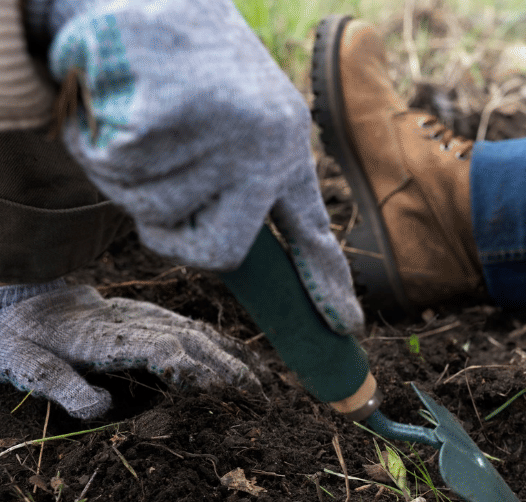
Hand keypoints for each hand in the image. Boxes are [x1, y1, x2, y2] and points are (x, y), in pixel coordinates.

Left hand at [0, 284, 258, 419]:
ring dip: (236, 362)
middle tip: (257, 404)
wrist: (27, 298)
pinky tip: (251, 365)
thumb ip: (58, 384)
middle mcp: (137, 322)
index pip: (163, 350)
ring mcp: (150, 316)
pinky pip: (201, 331)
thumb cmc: (24, 338)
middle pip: (194, 343)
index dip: (193, 371)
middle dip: (229, 373)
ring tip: (264, 391)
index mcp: (107, 336)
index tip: (219, 397)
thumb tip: (101, 407)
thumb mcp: (23, 362)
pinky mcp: (157, 317)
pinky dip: (230, 348)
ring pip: (203, 335)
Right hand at [39, 0, 362, 334]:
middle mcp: (266, 145)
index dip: (327, 284)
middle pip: (214, 250)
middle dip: (170, 227)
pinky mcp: (170, 115)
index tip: (348, 327)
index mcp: (285, 150)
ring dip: (125, 172)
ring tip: (138, 112)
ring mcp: (221, 132)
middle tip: (153, 177)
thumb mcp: (237, 121)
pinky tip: (114, 97)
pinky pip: (116, 170)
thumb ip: (242, 184)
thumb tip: (233, 253)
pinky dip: (95, 141)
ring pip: (152, 209)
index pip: (311, 232)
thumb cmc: (188, 68)